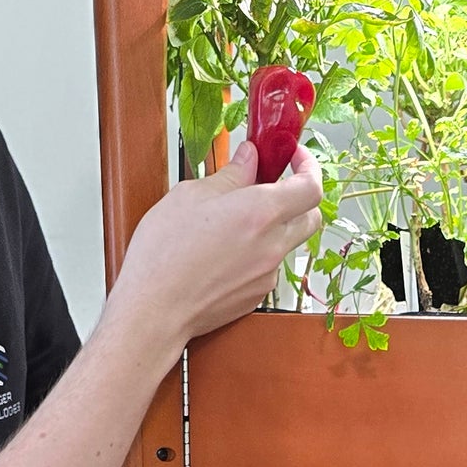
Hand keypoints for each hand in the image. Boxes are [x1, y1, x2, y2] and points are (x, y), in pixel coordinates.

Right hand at [109, 138, 321, 369]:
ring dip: (274, 226)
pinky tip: (226, 250)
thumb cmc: (165, 253)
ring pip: (287, 243)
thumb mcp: (191, 195)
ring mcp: (268, 274)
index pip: (311, 187)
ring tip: (236, 220)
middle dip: (299, 197)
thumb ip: (230, 175)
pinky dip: (257, 252)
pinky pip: (268, 266)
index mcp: (260, 212)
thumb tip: (249, 158)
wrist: (155, 308)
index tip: (293, 157)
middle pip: (310, 217)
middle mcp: (272, 245)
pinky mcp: (257, 295)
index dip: (308, 167)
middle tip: (272, 185)